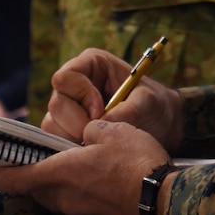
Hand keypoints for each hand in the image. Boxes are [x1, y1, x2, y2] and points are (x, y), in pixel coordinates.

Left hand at [0, 119, 173, 214]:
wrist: (164, 201)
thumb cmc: (136, 161)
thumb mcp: (113, 129)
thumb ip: (92, 129)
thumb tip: (87, 135)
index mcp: (60, 173)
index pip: (16, 178)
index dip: (0, 173)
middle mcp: (65, 197)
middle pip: (37, 188)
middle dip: (35, 173)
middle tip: (41, 155)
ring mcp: (82, 212)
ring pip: (59, 196)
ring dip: (61, 181)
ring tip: (76, 162)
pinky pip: (80, 203)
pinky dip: (82, 190)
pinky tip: (101, 176)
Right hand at [41, 48, 183, 154]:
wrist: (162, 124)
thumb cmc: (155, 104)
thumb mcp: (148, 101)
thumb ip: (128, 109)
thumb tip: (101, 125)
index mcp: (91, 64)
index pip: (65, 77)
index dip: (80, 95)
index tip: (101, 111)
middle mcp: (74, 84)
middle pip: (57, 103)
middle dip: (77, 123)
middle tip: (100, 134)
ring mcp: (68, 107)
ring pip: (52, 125)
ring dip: (74, 138)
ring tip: (100, 143)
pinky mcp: (67, 129)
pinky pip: (56, 141)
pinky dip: (72, 149)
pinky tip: (93, 150)